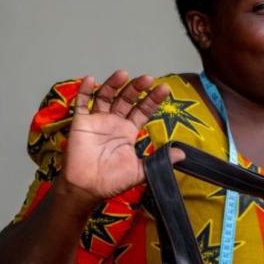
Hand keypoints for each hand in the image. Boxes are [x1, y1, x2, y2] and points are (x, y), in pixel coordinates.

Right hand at [59, 70, 180, 203]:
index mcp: (128, 132)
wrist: (88, 189)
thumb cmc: (112, 181)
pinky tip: (91, 79)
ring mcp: (97, 121)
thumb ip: (160, 160)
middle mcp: (114, 123)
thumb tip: (182, 154)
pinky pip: (81, 103)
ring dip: (113, 84)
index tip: (164, 88)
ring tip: (123, 74)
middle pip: (126, 99)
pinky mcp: (81, 123)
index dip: (152, 99)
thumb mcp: (141, 171)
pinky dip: (85, 90)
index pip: (142, 110)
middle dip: (136, 88)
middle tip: (147, 78)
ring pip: (106, 96)